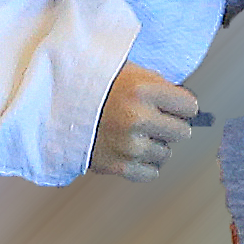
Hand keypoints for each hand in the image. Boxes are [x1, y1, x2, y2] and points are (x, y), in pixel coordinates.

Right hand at [90, 66, 200, 180]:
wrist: (53, 106)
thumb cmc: (93, 86)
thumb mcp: (127, 70)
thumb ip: (157, 84)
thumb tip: (184, 104)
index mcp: (143, 90)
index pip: (190, 106)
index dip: (180, 105)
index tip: (170, 105)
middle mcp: (138, 117)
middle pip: (182, 132)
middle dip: (169, 126)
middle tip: (150, 119)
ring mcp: (128, 145)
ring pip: (166, 153)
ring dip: (154, 145)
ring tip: (132, 133)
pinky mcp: (118, 166)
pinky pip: (151, 172)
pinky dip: (143, 163)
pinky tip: (129, 149)